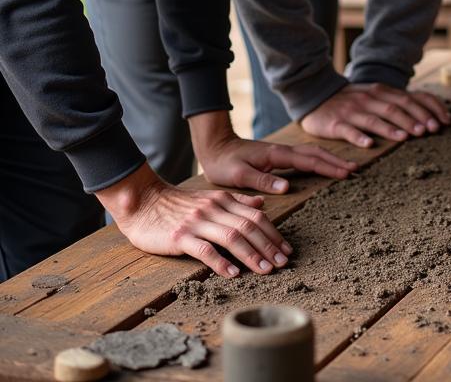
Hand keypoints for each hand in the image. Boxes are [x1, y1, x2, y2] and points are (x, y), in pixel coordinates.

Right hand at [96, 164, 292, 278]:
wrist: (143, 202)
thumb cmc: (178, 205)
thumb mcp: (210, 198)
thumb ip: (236, 202)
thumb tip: (261, 205)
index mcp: (223, 200)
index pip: (256, 216)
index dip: (274, 234)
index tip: (286, 250)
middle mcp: (214, 209)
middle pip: (248, 226)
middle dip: (268, 246)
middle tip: (283, 263)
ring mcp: (197, 222)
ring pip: (231, 237)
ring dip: (251, 255)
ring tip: (264, 270)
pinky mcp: (180, 236)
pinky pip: (204, 250)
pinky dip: (221, 262)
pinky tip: (233, 273)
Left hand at [189, 111, 356, 193]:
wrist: (215, 147)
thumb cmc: (224, 163)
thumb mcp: (239, 175)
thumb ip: (263, 180)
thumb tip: (287, 187)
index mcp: (277, 155)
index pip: (308, 161)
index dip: (328, 167)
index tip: (346, 173)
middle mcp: (283, 151)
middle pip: (316, 154)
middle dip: (336, 161)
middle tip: (355, 170)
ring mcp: (282, 152)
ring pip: (312, 153)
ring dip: (330, 159)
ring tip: (346, 167)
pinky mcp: (279, 156)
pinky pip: (304, 157)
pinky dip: (319, 160)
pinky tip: (324, 165)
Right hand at [300, 83, 450, 147]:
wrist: (317, 94)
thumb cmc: (353, 99)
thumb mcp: (376, 95)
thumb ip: (397, 103)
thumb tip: (428, 116)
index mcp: (382, 92)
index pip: (409, 98)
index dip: (427, 110)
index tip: (443, 122)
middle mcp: (369, 99)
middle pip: (395, 108)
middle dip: (414, 119)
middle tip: (429, 131)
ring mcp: (352, 110)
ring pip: (374, 119)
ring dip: (391, 128)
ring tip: (405, 138)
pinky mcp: (336, 123)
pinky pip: (349, 130)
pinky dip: (359, 137)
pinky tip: (369, 145)